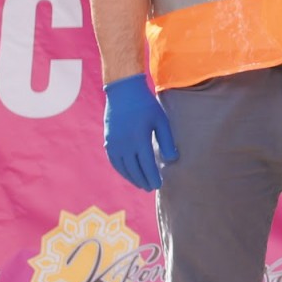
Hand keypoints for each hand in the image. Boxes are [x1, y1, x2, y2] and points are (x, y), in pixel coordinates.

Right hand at [103, 74, 179, 191]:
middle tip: (151, 188)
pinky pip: (114, 161)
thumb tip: (173, 159)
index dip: (152, 177)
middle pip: (134, 169)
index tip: (159, 185)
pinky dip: (121, 170)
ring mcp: (114, 144)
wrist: (123, 92)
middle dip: (143, 180)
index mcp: (139, 140)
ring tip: (141, 184)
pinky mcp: (108, 141)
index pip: (147, 165)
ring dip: (132, 177)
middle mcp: (125, 144)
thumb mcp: (161, 120)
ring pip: (123, 167)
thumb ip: (167, 140)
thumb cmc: (146, 105)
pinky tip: (128, 174)